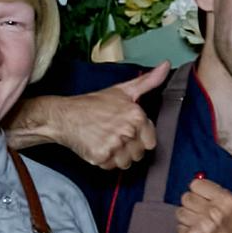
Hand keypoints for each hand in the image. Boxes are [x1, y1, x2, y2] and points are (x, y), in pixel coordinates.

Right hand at [13, 61, 171, 171]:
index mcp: (136, 115)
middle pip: (139, 154)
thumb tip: (166, 65)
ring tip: (104, 140)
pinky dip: (104, 161)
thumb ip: (148, 81)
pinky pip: (111, 167)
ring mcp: (114, 144)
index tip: (125, 130)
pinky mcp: (102, 156)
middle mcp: (127, 130)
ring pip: (126, 163)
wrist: (65, 115)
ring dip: (117, 156)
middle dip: (128, 148)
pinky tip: (97, 146)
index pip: (151, 142)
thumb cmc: (94, 104)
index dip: (138, 138)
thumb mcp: (123, 90)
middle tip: (111, 134)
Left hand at [178, 152, 231, 232]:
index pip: (196, 184)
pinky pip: (178, 226)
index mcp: (229, 201)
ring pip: (180, 211)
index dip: (202, 194)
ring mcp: (204, 228)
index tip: (212, 204)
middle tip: (208, 218)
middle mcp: (216, 213)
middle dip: (195, 206)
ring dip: (189, 220)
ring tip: (203, 228)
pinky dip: (186, 232)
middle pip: (186, 197)